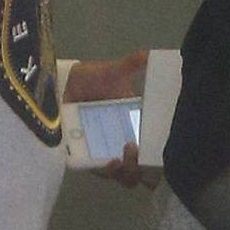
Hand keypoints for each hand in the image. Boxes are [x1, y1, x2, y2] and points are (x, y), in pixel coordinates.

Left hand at [64, 50, 155, 188]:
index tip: (163, 158)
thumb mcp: (114, 71)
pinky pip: (96, 171)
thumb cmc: (93, 79)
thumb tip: (148, 54)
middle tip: (134, 152)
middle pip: (138, 172)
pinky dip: (104, 171)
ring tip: (119, 160)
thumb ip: (131, 64)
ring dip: (124, 173)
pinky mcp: (85, 155)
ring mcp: (105, 151)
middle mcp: (123, 144)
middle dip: (140, 171)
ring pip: (120, 176)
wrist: (66, 83)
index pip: (153, 154)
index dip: (160, 164)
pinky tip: (108, 162)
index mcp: (136, 128)